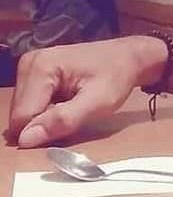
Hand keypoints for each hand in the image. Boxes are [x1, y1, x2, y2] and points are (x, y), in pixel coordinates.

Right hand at [6, 36, 164, 147]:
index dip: (42, 133)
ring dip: (43, 119)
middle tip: (72, 118)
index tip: (68, 128)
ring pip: (23, 111)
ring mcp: (30, 65)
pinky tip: (65, 105)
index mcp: (42, 67)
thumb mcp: (98, 102)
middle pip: (20, 114)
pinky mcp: (35, 71)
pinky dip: (45, 111)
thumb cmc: (117, 76)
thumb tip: (25, 140)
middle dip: (42, 125)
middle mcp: (29, 62)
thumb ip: (62, 120)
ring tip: (70, 109)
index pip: (22, 117)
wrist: (129, 57)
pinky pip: (29, 104)